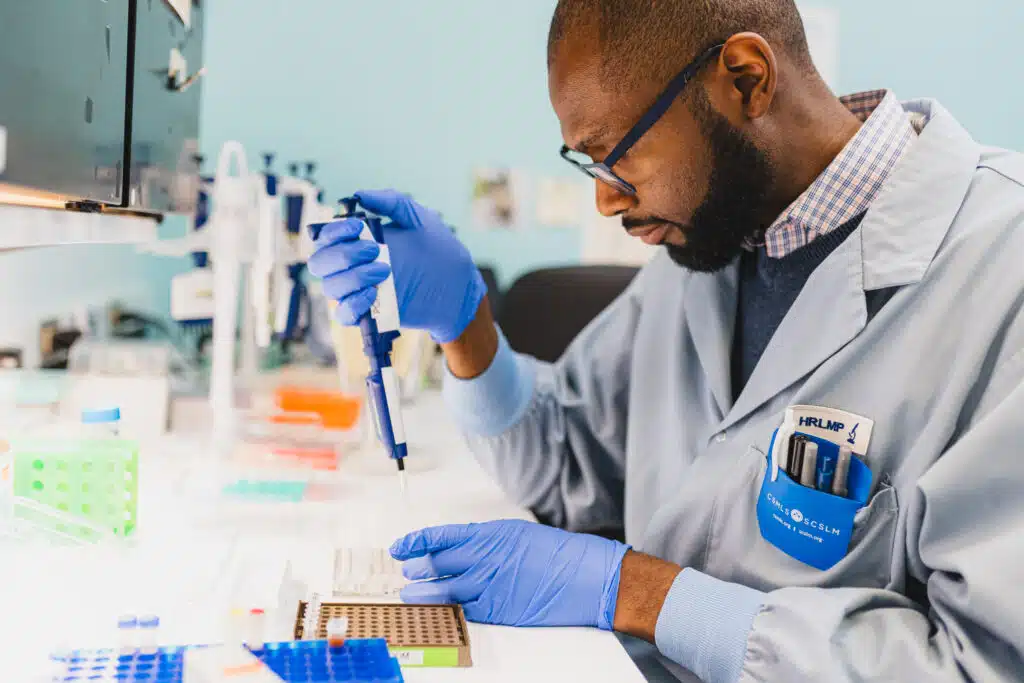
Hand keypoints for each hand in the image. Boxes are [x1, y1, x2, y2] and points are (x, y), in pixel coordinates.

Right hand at [306, 189, 485, 342]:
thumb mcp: (418, 218)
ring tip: (384, 271)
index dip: (334, 232)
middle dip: (342, 255)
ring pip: (331, 287)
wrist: (459, 284)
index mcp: (357, 241)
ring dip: (352, 278)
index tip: (357, 228)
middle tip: (374, 250)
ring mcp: (359, 289)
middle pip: (320, 263)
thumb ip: (391, 202)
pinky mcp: (371, 312)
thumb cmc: (438, 247)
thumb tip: (359, 195)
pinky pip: (344, 315)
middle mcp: (352, 266)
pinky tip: (372, 294)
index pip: (325, 238)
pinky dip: (352, 305)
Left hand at [390, 520, 629, 629]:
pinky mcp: (498, 610)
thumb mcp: (517, 534)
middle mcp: (485, 558)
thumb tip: (460, 550)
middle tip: (406, 570)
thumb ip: (486, 542)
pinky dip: (447, 610)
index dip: (416, 542)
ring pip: (442, 591)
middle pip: (436, 564)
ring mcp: (490, 586)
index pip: (440, 536)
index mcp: (489, 535)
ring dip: (422, 593)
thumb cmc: (556, 552)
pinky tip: (437, 611)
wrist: (584, 576)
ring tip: (409, 593)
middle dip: (416, 567)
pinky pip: (463, 611)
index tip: (400, 546)